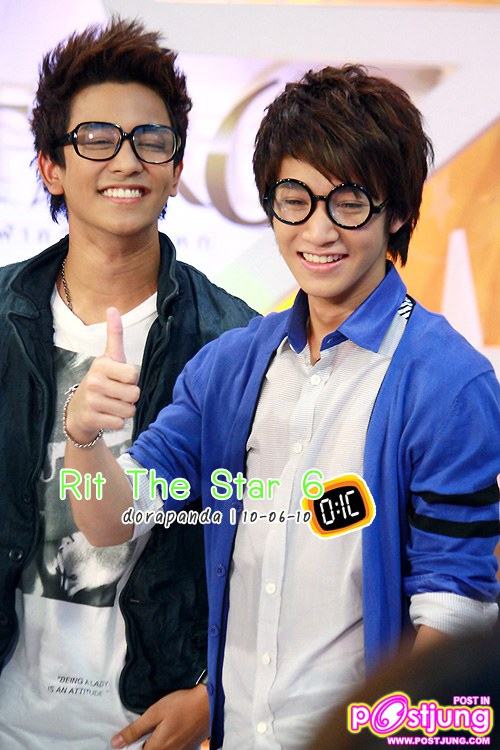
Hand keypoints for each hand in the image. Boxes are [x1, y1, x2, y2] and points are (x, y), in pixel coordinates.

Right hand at [66, 307, 139, 444]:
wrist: (79, 410)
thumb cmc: (100, 380)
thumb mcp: (108, 357)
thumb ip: (114, 335)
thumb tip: (113, 308)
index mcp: (101, 365)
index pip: (134, 374)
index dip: (132, 379)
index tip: (121, 378)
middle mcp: (94, 382)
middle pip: (134, 394)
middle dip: (130, 397)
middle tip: (117, 394)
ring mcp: (92, 402)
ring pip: (129, 410)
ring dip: (125, 410)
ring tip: (112, 404)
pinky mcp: (92, 419)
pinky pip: (120, 423)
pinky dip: (118, 422)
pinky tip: (107, 416)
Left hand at [111, 685, 209, 749]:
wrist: (209, 703)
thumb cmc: (181, 705)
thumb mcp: (155, 712)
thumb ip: (135, 730)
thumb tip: (115, 743)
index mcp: (157, 747)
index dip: (131, 748)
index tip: (128, 741)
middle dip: (143, 746)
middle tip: (144, 732)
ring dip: (155, 745)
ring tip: (157, 731)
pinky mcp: (189, 748)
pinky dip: (167, 745)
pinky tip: (171, 732)